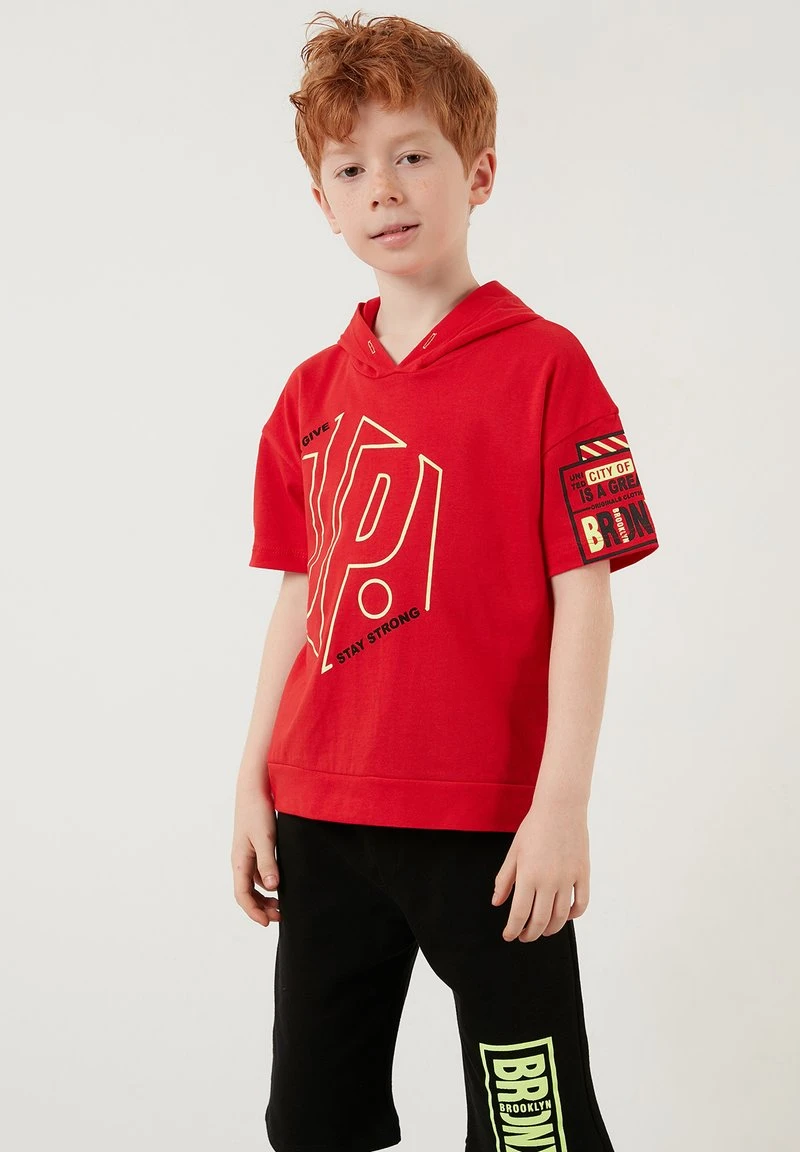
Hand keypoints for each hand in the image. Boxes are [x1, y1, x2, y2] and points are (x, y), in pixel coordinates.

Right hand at [231, 782, 281, 926]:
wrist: (254, 787)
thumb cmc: (258, 811)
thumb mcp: (266, 838)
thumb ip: (268, 862)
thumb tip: (271, 888)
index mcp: (240, 860)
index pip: (242, 895)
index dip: (253, 912)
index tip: (268, 922)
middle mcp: (241, 860)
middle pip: (246, 893)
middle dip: (260, 908)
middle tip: (280, 916)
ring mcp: (247, 853)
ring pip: (253, 883)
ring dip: (265, 896)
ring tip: (281, 904)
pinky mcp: (255, 846)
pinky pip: (258, 872)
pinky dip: (268, 882)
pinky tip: (280, 882)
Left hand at [492, 798, 589, 941]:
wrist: (560, 808)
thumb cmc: (534, 828)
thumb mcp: (513, 852)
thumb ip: (504, 879)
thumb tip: (497, 902)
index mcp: (528, 875)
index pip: (519, 914)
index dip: (513, 930)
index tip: (509, 936)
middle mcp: (549, 881)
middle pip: (540, 920)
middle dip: (530, 934)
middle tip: (524, 936)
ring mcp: (568, 879)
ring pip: (561, 917)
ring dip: (551, 929)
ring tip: (542, 930)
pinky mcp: (583, 874)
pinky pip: (581, 904)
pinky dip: (573, 915)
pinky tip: (564, 916)